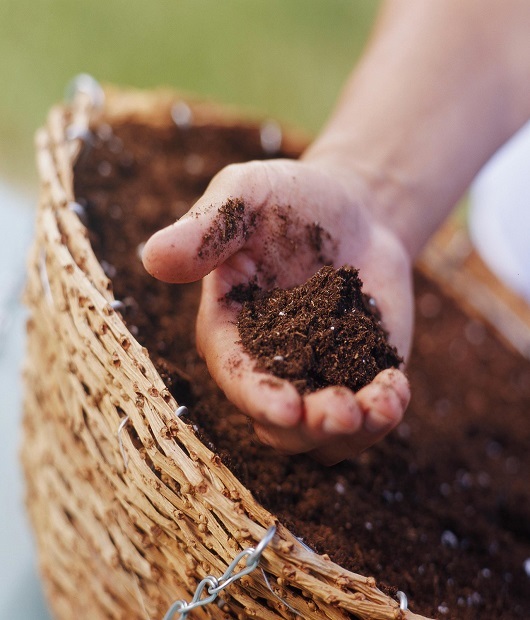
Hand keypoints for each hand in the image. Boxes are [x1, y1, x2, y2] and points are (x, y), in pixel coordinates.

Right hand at [142, 157, 412, 464]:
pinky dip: (383, 412)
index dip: (259, 397)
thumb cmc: (289, 200)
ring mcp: (316, 376)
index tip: (289, 408)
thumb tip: (152, 258)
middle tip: (344, 411)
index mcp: (229, 331)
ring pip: (324, 435)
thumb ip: (206, 228)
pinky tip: (396, 387)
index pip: (237, 377)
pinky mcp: (358, 376)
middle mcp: (269, 366)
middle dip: (310, 426)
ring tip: (381, 405)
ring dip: (352, 431)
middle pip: (280, 425)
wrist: (352, 209)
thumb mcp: (247, 196)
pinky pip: (367, 415)